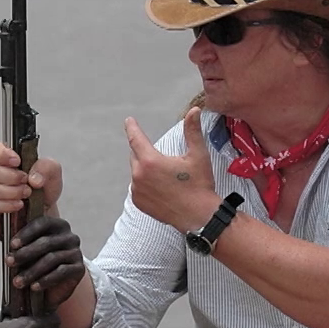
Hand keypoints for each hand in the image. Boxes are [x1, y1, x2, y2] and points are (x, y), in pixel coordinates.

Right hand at [0, 142, 62, 238]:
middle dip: (12, 177)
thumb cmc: (46, 188)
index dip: (1, 154)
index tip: (16, 161)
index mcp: (8, 160)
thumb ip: (46, 167)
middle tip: (26, 182)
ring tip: (26, 195)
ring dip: (11, 193)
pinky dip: (7, 207)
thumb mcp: (53, 172)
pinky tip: (19, 207)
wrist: (47, 210)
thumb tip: (33, 178)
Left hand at [5, 215, 85, 306]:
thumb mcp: (19, 248)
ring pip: (52, 259)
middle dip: (25, 254)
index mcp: (56, 224)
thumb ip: (5, 234)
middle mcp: (69, 236)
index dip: (26, 233)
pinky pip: (61, 272)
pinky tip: (34, 287)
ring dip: (32, 271)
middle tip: (9, 263)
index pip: (42, 223)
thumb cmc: (34, 261)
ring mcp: (75, 252)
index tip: (11, 245)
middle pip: (46, 242)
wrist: (51, 287)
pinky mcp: (79, 269)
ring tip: (17, 282)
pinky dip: (45, 280)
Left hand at [124, 107, 221, 231]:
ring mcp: (137, 191)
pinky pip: (138, 187)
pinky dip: (146, 184)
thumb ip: (192, 131)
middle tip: (164, 160)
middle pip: (136, 155)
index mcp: (150, 161)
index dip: (132, 128)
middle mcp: (139, 175)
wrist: (199, 216)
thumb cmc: (199, 185)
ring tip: (167, 178)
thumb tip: (194, 111)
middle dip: (146, 152)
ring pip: (137, 172)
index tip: (129, 121)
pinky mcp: (138, 203)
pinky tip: (162, 188)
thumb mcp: (198, 155)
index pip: (136, 138)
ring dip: (146, 169)